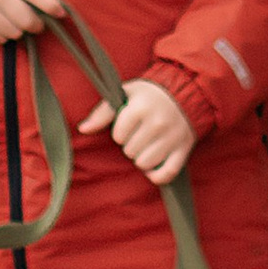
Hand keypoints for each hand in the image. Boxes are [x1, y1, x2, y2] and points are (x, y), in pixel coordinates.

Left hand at [76, 76, 196, 182]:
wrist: (185, 93)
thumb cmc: (148, 96)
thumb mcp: (126, 94)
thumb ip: (103, 111)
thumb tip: (83, 129)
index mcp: (141, 107)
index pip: (118, 135)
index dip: (120, 132)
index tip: (128, 124)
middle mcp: (158, 123)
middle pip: (130, 152)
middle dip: (131, 145)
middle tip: (140, 134)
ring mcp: (172, 137)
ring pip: (145, 164)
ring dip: (142, 159)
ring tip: (147, 146)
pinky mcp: (184, 149)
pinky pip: (166, 174)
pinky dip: (158, 175)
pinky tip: (154, 165)